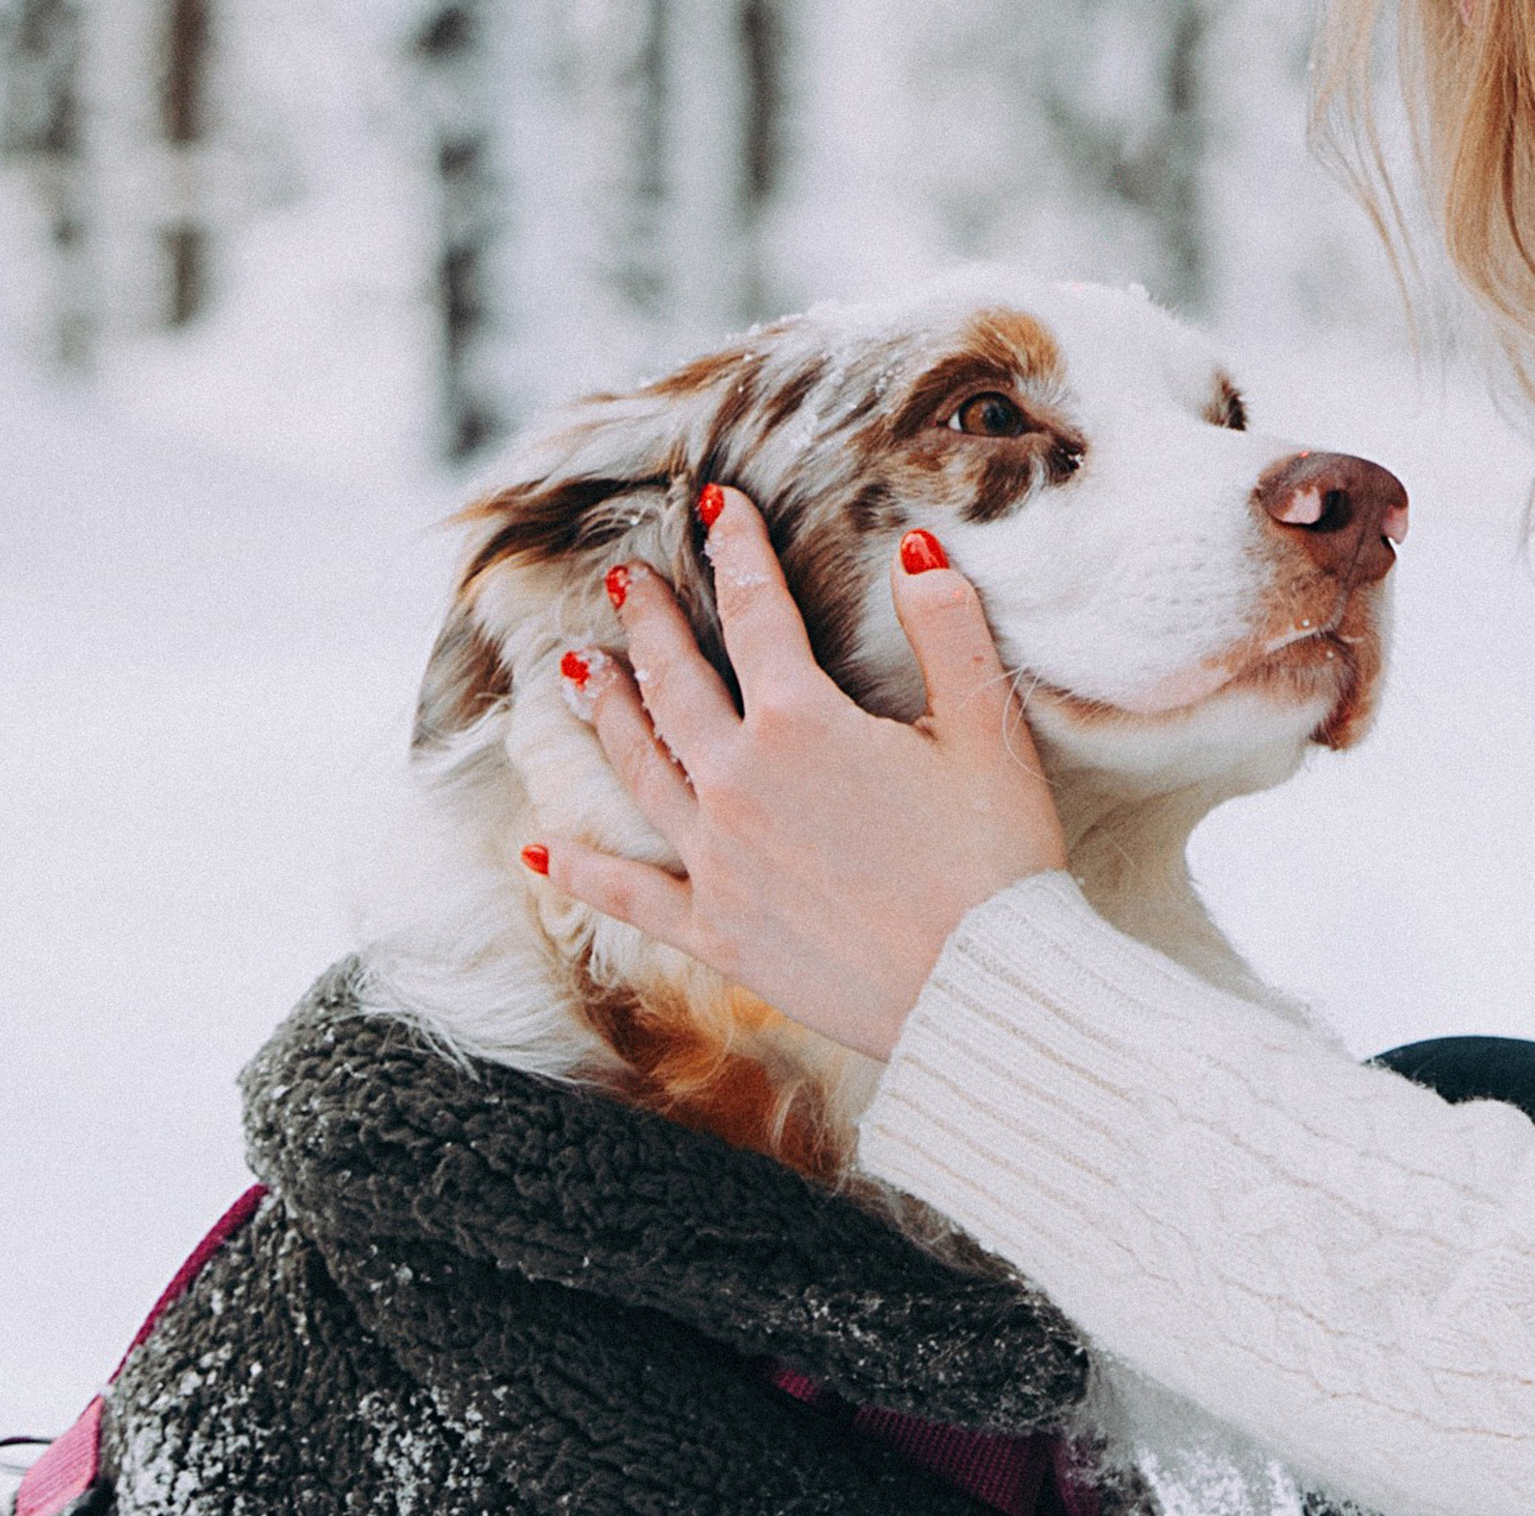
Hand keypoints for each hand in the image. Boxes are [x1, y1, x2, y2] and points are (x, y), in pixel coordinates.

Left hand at [529, 488, 1067, 1059]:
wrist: (979, 991)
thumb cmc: (994, 864)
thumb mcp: (987, 732)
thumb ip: (947, 630)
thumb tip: (918, 550)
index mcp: (800, 722)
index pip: (755, 611)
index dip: (735, 550)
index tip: (713, 505)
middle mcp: (737, 782)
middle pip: (674, 683)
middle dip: (646, 622)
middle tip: (620, 581)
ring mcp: (716, 859)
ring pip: (639, 770)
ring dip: (605, 715)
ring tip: (575, 676)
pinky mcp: (714, 931)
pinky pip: (628, 894)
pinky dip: (580, 872)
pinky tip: (540, 852)